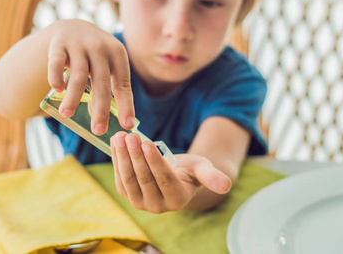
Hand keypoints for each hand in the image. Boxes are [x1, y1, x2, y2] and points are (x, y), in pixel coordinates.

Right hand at [47, 20, 134, 133]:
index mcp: (118, 54)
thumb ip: (112, 87)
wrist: (73, 27)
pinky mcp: (59, 44)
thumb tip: (112, 120)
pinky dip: (56, 77)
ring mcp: (79, 45)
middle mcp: (100, 47)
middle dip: (100, 110)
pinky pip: (56, 63)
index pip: (123, 84)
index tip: (127, 125)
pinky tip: (56, 89)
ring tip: (67, 115)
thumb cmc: (96, 55)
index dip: (126, 105)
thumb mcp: (109, 64)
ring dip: (73, 98)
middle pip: (102, 84)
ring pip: (78, 76)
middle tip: (98, 130)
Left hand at [110, 132, 231, 212]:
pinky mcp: (128, 196)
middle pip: (144, 179)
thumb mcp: (202, 169)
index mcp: (178, 199)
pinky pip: (120, 178)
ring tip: (119, 137)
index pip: (164, 179)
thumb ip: (212, 176)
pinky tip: (115, 144)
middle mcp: (158, 206)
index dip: (155, 162)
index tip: (146, 143)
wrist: (176, 178)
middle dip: (135, 156)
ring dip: (122, 158)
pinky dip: (117, 160)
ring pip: (129, 179)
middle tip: (130, 136)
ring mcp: (141, 203)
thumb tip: (227, 185)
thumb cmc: (191, 170)